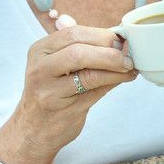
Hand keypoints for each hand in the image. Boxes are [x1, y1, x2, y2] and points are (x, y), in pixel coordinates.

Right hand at [0, 26, 137, 163]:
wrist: (34, 130)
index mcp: (40, 50)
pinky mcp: (62, 108)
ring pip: (88, 72)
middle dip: (110, 50)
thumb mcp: (59, 66)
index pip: (74, 33)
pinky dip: (115, 80)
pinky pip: (94, 90)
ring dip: (116, 67)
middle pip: (80, 50)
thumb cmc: (52, 93)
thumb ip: (84, 49)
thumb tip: (119, 38)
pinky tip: (126, 77)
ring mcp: (48, 90)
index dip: (102, 35)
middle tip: (128, 54)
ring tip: (130, 66)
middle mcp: (40, 68)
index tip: (121, 40)